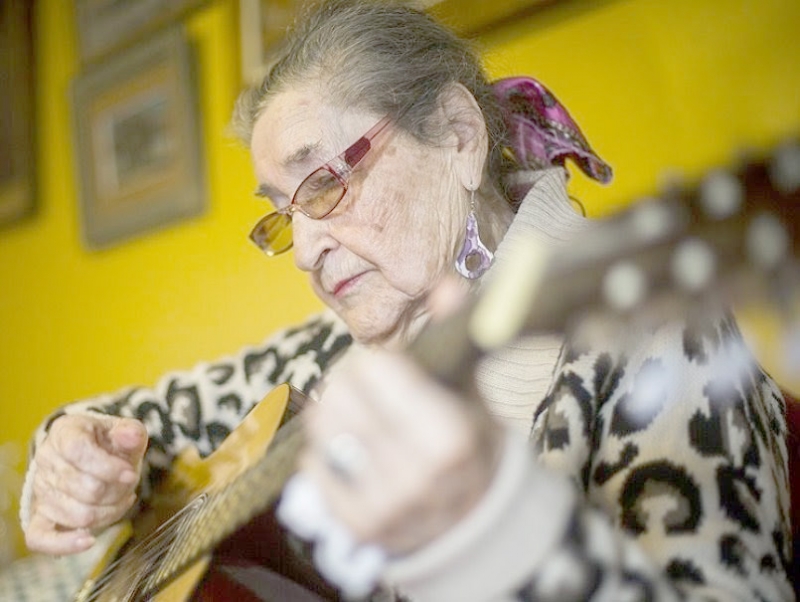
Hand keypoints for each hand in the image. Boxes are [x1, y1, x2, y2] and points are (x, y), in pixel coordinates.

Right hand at [25, 414, 147, 554]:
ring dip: (109, 512)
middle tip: (128, 485)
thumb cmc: (111, 444)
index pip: (79, 452)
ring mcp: (42, 490)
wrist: (97, 456)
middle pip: (86, 488)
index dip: (109, 467)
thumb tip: (131, 436)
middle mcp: (47, 460)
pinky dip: (65, 543)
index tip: (130, 475)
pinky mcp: (40, 516)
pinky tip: (88, 540)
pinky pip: (40, 538)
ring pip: (78, 514)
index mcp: (65, 432)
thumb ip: (131, 433)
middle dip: (117, 491)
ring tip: (119, 499)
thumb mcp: (126, 432)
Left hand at [300, 349, 502, 554]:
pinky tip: (349, 450)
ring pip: (322, 428)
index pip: (375, 368)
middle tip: (367, 390)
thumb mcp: (470, 391)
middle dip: (349, 383)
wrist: (474, 517)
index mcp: (449, 434)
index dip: (376, 363)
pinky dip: (323, 451)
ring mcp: (387, 504)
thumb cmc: (470, 444)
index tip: (387, 369)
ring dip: (334, 414)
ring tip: (358, 417)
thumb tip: (445, 285)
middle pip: (340, 395)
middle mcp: (417, 472)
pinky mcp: (361, 525)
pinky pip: (313, 467)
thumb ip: (455, 335)